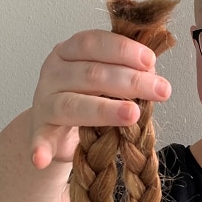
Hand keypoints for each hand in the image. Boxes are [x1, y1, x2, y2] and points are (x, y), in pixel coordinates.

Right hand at [29, 30, 171, 168]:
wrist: (57, 126)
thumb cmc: (90, 95)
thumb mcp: (107, 78)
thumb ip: (126, 71)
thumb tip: (152, 73)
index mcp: (69, 51)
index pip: (94, 43)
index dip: (123, 50)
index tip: (151, 61)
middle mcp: (54, 72)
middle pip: (91, 74)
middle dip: (131, 81)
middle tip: (161, 91)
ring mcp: (44, 101)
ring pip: (74, 104)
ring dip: (105, 110)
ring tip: (133, 115)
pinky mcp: (40, 130)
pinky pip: (40, 138)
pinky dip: (40, 148)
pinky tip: (42, 158)